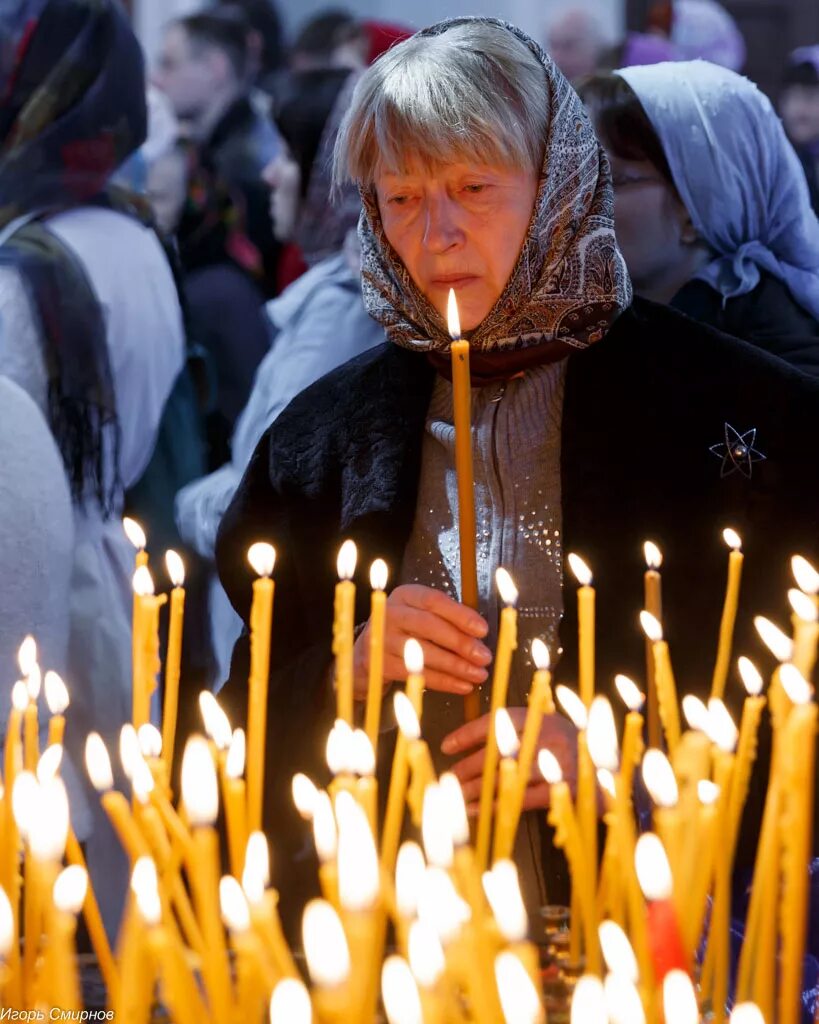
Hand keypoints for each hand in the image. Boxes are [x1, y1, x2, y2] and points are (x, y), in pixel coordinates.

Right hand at [353, 584, 489, 698]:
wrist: (367, 653)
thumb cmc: (406, 631)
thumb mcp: (422, 616)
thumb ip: (447, 619)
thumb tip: (480, 636)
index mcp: (405, 595)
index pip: (434, 600)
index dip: (460, 615)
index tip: (483, 630)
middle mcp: (390, 613)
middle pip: (429, 626)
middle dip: (460, 642)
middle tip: (484, 656)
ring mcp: (381, 639)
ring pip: (423, 652)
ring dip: (455, 665)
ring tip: (479, 674)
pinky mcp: (380, 664)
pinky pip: (417, 674)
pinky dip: (443, 682)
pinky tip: (463, 686)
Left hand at [442, 709, 578, 811]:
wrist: (612, 779)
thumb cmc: (573, 753)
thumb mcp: (550, 730)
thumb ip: (521, 731)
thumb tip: (476, 743)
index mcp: (541, 717)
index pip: (497, 721)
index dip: (468, 733)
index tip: (447, 745)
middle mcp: (549, 735)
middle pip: (498, 750)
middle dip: (469, 765)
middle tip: (450, 776)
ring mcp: (558, 762)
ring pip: (507, 775)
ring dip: (479, 787)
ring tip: (458, 795)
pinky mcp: (563, 790)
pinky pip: (521, 798)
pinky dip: (496, 805)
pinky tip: (479, 810)